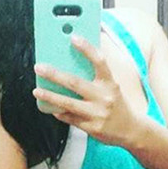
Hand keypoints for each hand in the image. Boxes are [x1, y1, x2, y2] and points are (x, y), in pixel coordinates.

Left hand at [32, 34, 143, 148]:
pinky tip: (51, 108)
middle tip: (39, 68)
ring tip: (37, 91)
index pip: (99, 61)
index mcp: (110, 83)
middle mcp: (104, 97)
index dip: (87, 48)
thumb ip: (96, 78)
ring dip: (50, 96)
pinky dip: (59, 112)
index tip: (73, 37)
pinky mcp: (92, 128)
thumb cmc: (117, 105)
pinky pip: (70, 118)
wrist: (131, 130)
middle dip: (54, 75)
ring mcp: (97, 114)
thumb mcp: (111, 88)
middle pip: (75, 83)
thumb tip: (70, 66)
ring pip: (68, 103)